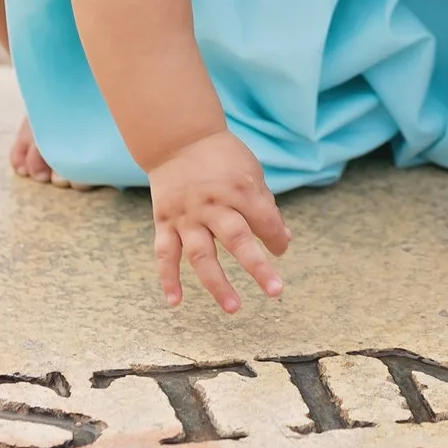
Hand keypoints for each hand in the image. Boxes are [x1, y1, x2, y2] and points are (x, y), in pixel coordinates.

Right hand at [149, 132, 289, 312]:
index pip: (265, 220)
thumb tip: (282, 240)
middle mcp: (213, 205)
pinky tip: (175, 302)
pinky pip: (165, 254)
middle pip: (237, 239)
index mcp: (239, 189)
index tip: (281, 249)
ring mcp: (187, 216)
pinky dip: (168, 278)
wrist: (178, 139)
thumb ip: (265, 206)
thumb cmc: (222, 159)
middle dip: (257, 266)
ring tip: (234, 308)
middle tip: (276, 291)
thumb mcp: (251, 173)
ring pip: (201, 254)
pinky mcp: (165, 222)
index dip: (277, 238)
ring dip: (217, 283)